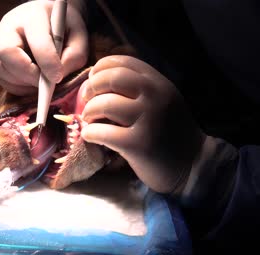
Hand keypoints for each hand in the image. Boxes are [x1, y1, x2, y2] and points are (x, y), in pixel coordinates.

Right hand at [0, 0, 87, 94]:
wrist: (47, 19)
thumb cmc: (63, 27)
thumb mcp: (78, 34)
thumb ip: (74, 54)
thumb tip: (57, 78)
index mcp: (32, 16)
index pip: (36, 40)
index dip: (47, 62)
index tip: (57, 77)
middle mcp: (8, 27)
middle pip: (7, 52)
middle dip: (27, 74)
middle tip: (45, 84)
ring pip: (2, 69)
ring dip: (23, 83)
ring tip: (42, 81)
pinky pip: (2, 80)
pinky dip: (18, 87)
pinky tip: (33, 82)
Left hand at [80, 55, 205, 193]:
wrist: (194, 165)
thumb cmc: (169, 131)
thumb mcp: (162, 100)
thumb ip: (139, 87)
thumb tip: (98, 79)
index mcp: (159, 83)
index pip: (124, 62)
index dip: (101, 68)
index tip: (93, 79)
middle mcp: (155, 97)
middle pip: (112, 78)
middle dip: (91, 87)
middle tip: (86, 100)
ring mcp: (148, 120)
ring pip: (104, 104)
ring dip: (88, 111)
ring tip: (89, 119)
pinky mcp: (138, 144)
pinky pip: (102, 132)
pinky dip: (90, 133)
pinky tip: (92, 136)